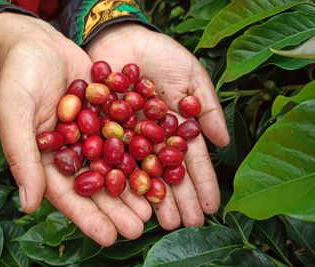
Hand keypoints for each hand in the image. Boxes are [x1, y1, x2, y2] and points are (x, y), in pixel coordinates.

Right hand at [0, 14, 149, 245]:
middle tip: (138, 229)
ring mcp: (90, 134)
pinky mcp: (107, 115)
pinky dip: (141, 150)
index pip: (67, 195)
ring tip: (153, 206)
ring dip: (133, 185)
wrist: (37, 42)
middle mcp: (70, 151)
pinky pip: (126, 136)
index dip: (87, 217)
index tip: (108, 237)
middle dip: (116, 208)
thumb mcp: (13, 112)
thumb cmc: (18, 76)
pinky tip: (159, 165)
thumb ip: (21, 156)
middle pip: (96, 184)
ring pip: (114, 164)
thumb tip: (28, 204)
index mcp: (45, 158)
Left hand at [86, 24, 229, 228]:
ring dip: (151, 198)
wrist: (122, 39)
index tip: (210, 208)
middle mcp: (153, 140)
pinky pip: (112, 159)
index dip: (202, 184)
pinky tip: (128, 199)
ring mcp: (128, 139)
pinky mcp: (103, 133)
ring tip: (160, 222)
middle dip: (178, 199)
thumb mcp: (191, 77)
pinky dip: (120, 179)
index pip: (192, 161)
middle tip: (185, 224)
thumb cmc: (161, 55)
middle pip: (166, 173)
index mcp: (175, 129)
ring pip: (141, 173)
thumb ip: (206, 108)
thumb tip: (224, 142)